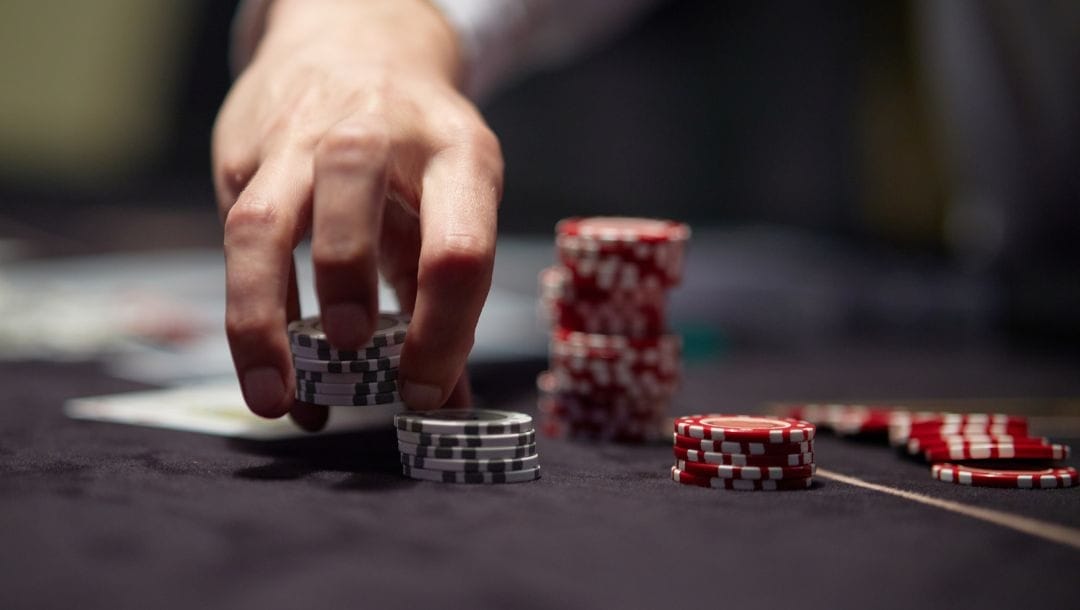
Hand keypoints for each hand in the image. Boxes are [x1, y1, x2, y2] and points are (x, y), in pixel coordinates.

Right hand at [212, 0, 502, 428]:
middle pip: (351, 192)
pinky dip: (248, 309)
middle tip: (350, 347)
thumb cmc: (415, 147)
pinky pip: (235, 238)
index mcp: (455, 154)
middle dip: (345, 276)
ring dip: (262, 316)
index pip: (457, 248)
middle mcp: (374, 135)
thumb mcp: (454, 199)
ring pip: (263, 223)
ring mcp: (298, 140)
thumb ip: (450, 298)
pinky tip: (265, 362)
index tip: (423, 392)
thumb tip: (448, 401)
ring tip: (275, 396)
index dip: (444, 332)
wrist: (355, 46)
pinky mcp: (244, 155)